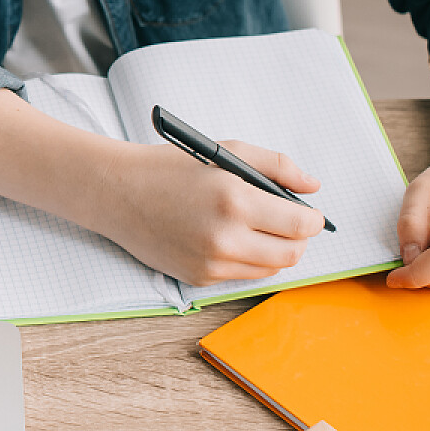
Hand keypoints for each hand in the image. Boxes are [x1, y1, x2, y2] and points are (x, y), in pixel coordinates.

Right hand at [99, 140, 327, 286]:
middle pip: (292, 254)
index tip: (308, 213)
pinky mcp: (199, 278)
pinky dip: (245, 258)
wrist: (117, 192)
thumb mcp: (225, 151)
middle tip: (285, 221)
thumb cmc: (169, 167)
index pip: (302, 225)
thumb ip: (276, 166)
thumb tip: (312, 185)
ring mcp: (212, 263)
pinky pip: (241, 275)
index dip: (313, 219)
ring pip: (270, 269)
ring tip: (253, 226)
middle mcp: (226, 238)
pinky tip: (225, 236)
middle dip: (297, 237)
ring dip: (272, 249)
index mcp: (236, 201)